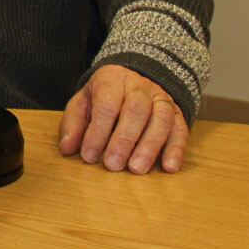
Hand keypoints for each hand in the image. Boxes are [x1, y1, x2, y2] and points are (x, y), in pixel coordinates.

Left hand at [59, 65, 189, 173]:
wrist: (132, 79)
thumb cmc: (102, 97)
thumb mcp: (82, 104)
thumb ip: (74, 125)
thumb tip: (67, 148)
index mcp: (112, 80)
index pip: (106, 105)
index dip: (97, 132)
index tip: (89, 156)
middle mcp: (140, 86)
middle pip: (136, 110)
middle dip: (123, 140)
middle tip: (113, 165)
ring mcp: (162, 98)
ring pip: (161, 119)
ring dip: (150, 146)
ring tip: (136, 169)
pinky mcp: (177, 113)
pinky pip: (180, 129)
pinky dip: (176, 149)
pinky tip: (168, 168)